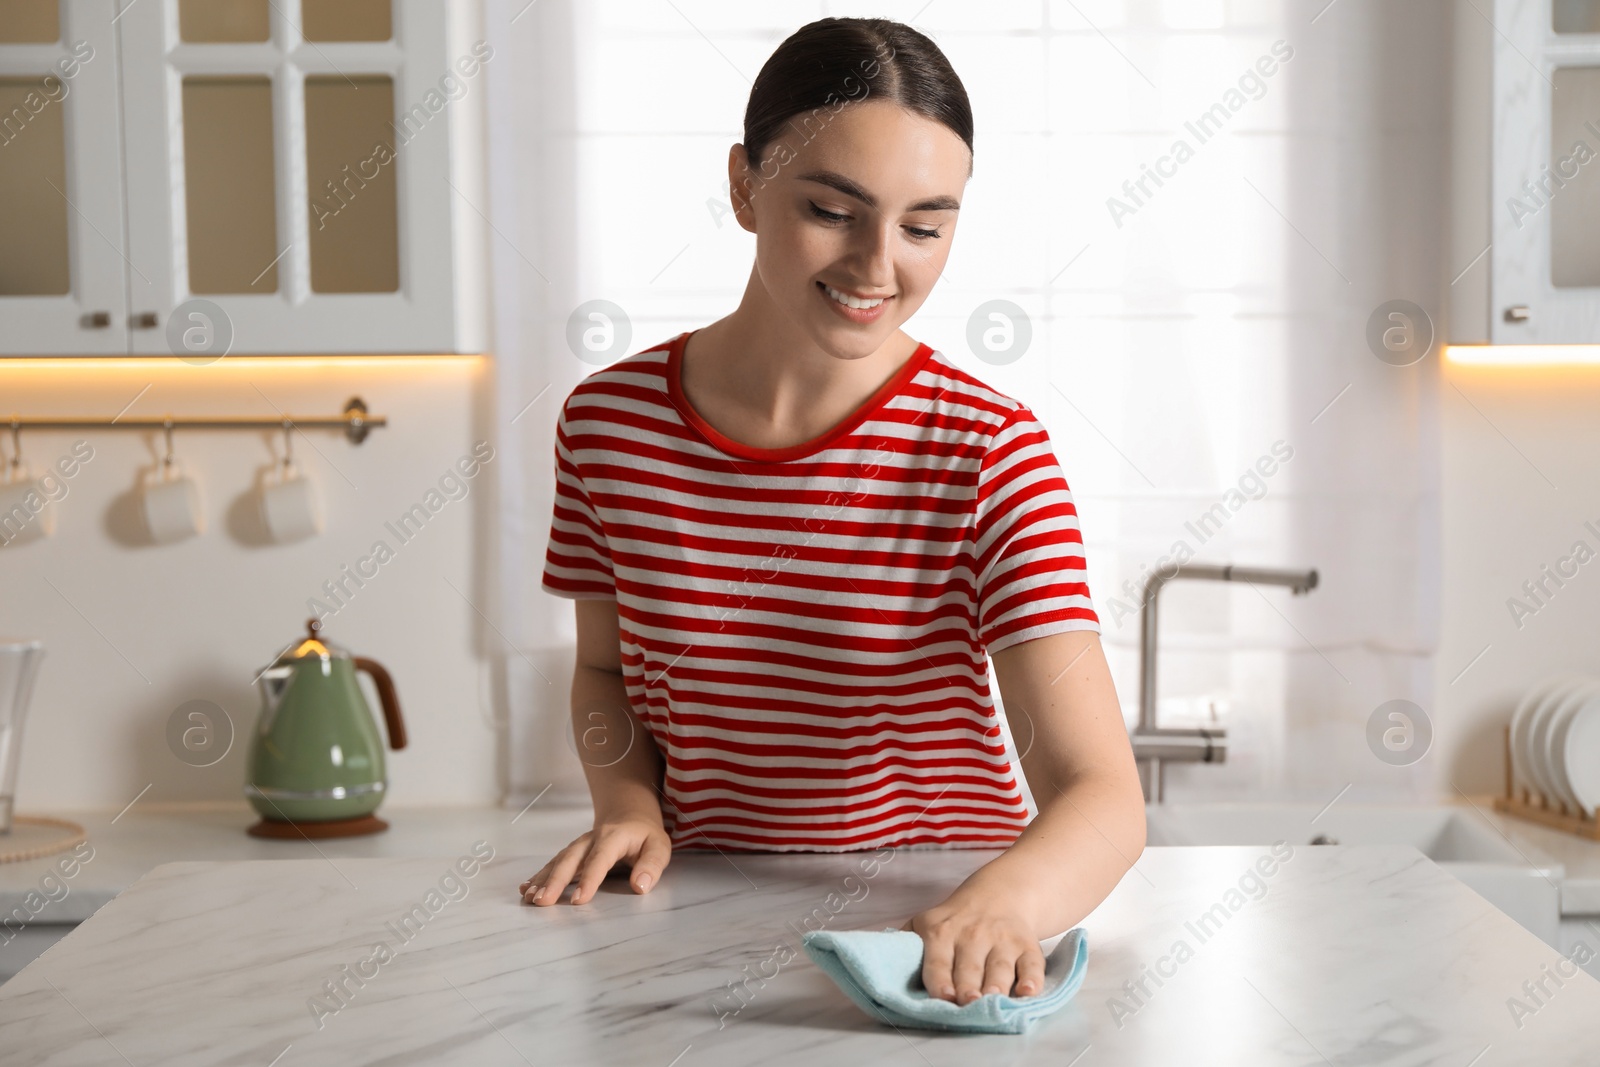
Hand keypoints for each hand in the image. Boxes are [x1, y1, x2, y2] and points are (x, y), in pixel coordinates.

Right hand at [519, 813, 670, 905]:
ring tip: (530, 898)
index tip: (578, 901)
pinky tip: (525, 889)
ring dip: (543, 880)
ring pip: (558, 862)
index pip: (599, 860)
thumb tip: (639, 886)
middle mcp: (590, 840)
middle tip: (542, 902)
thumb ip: (652, 865)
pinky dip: (539, 876)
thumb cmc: (645, 835)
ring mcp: (578, 846)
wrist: (628, 815)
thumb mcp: (659, 847)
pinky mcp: (571, 854)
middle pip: (570, 860)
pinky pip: (553, 864)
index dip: (589, 880)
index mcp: (613, 838)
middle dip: (555, 881)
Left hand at [900, 890, 1044, 1002]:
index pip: (938, 961)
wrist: (999, 895)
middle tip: (967, 1002)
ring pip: (1000, 967)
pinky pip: (1032, 963)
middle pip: (970, 968)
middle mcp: (973, 935)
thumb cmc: (954, 921)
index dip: (940, 980)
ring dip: (996, 985)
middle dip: (968, 987)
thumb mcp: (925, 923)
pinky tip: (1028, 992)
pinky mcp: (1027, 945)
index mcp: (941, 932)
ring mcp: (1002, 939)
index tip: (943, 997)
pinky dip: (1032, 979)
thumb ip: (905, 944)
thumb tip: (881, 966)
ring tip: (993, 999)